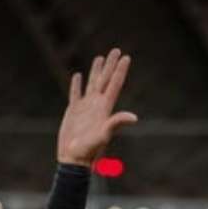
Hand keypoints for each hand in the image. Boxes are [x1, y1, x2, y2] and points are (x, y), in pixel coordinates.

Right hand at [56, 48, 137, 166]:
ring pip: (92, 84)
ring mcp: (86, 107)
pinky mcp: (74, 111)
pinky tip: (77, 75)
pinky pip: (75, 94)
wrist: (74, 158)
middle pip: (105, 80)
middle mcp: (97, 105)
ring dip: (96, 71)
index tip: (126, 57)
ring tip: (100, 58)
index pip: (115, 84)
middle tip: (116, 50)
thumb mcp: (104, 135)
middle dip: (111, 65)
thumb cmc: (90, 150)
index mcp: (105, 108)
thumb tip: (134, 117)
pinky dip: (76, 84)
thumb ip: (117, 123)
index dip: (120, 70)